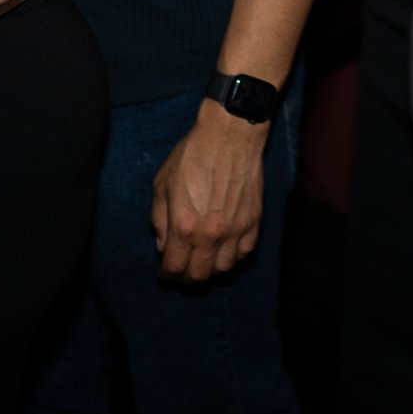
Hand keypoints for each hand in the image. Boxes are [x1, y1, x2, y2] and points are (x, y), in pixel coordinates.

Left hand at [149, 100, 268, 280]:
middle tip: (182, 270)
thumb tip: (162, 245)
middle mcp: (210, 235)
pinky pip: (244, 253)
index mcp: (183, 227)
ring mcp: (235, 230)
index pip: (174, 268)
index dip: (167, 275)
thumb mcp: (162, 183)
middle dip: (186, 277)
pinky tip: (224, 247)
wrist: (229, 135)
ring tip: (203, 259)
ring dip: (211, 268)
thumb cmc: (192, 155)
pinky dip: (233, 256)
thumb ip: (159, 219)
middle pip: (199, 276)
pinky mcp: (253, 222)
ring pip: (223, 269)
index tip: (165, 272)